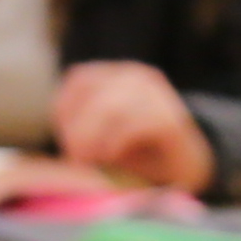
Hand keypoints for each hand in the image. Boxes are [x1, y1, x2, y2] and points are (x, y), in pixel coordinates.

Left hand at [52, 61, 215, 191]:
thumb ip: (76, 123)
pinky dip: (114, 143)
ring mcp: (158, 95)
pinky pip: (134, 125)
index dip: (64, 109)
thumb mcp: (96, 133)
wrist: (184, 166)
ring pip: (111, 107)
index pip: (79, 79)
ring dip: (93, 138)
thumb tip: (56, 131)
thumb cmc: (133, 151)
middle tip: (74, 157)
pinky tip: (109, 157)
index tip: (65, 139)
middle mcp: (137, 76)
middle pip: (93, 93)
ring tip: (90, 160)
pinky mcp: (172, 119)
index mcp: (117, 73)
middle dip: (76, 128)